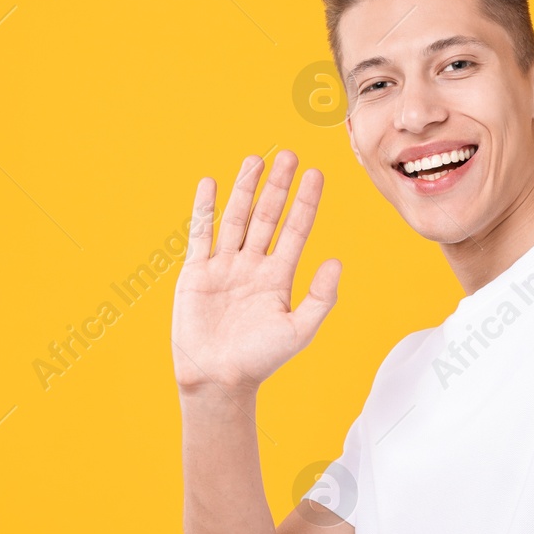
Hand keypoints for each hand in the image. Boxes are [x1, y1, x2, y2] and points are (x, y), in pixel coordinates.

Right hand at [171, 150, 341, 394]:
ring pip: (236, 218)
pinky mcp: (197, 273)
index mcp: (279, 277)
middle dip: (278, 186)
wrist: (219, 379)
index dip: (306, 202)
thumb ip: (320, 297)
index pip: (296, 230)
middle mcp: (253, 265)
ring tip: (255, 159)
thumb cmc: (261, 360)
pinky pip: (201, 234)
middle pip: (267, 216)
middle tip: (289, 155)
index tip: (316, 174)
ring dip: (245, 188)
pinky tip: (212, 184)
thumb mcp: (299, 330)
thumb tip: (336, 262)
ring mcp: (225, 266)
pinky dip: (206, 209)